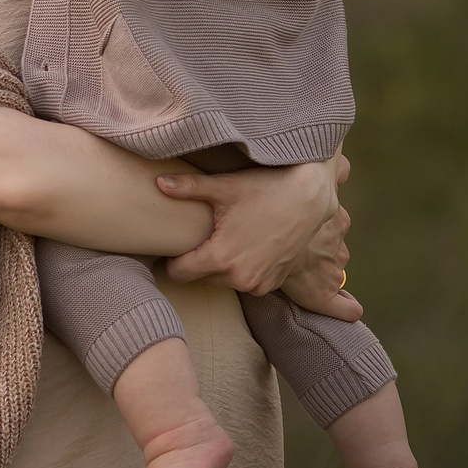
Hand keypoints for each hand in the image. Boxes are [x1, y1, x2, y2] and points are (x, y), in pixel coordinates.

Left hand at [161, 156, 360, 319]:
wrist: (310, 199)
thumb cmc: (266, 189)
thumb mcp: (224, 186)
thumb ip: (187, 188)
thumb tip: (157, 183)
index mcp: (219, 258)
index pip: (178, 274)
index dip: (172, 259)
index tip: (175, 245)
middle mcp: (238, 278)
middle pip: (199, 277)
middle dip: (197, 261)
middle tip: (201, 237)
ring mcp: (258, 284)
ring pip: (222, 281)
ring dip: (220, 266)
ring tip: (225, 239)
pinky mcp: (272, 284)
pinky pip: (246, 282)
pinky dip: (242, 269)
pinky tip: (246, 246)